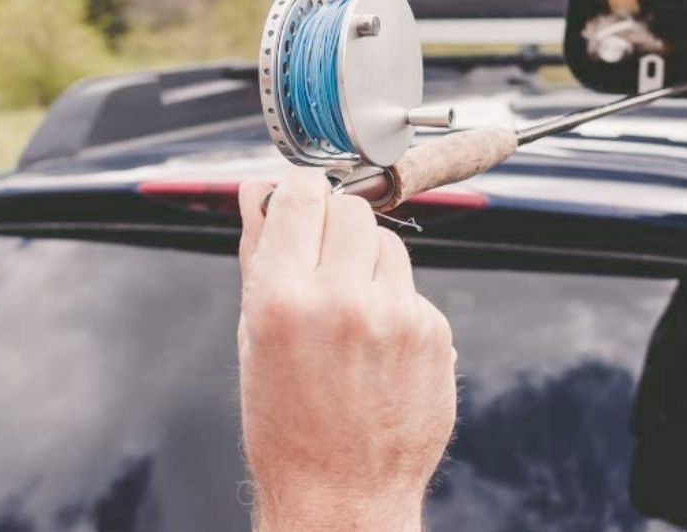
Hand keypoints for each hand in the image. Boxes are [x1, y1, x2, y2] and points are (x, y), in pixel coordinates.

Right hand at [236, 168, 456, 531]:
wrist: (341, 495)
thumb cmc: (285, 422)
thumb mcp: (252, 335)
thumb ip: (258, 252)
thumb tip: (255, 191)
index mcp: (283, 297)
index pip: (303, 193)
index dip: (300, 192)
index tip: (300, 200)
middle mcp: (343, 300)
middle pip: (351, 209)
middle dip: (334, 227)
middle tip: (321, 267)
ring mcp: (396, 316)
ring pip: (387, 242)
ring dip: (367, 262)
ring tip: (348, 315)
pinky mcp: (434, 333)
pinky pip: (412, 288)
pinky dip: (394, 304)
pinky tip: (375, 348)